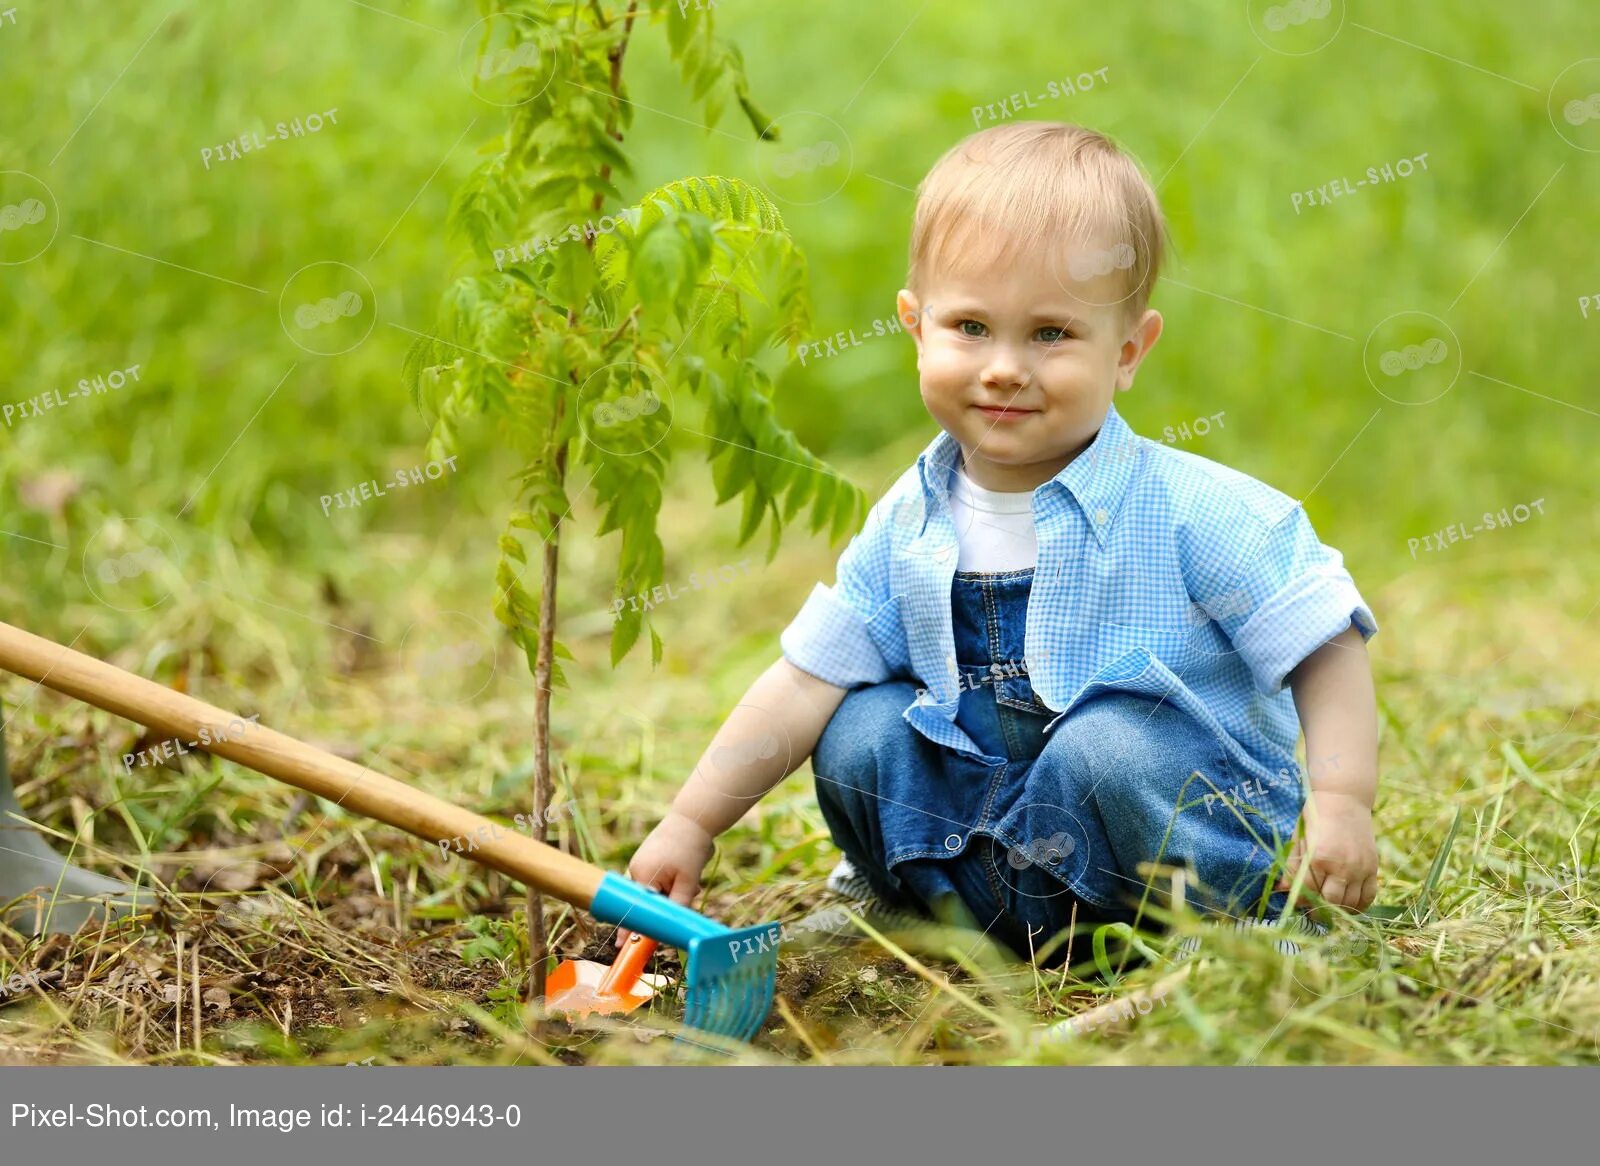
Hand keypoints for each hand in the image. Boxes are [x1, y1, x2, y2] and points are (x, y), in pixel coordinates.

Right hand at [615, 811, 713, 946]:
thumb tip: (671, 928)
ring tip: (692, 878)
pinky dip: (671, 881)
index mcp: (642, 875)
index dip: (628, 930)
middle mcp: (636, 870)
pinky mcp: (648, 858)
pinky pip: (657, 878)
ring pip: (656, 889)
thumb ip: (678, 906)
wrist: (693, 818)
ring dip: (673, 890)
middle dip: (668, 901)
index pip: (634, 909)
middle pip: (648, 900)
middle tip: (690, 889)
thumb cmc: (690, 848)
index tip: (619, 947)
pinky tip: (687, 872)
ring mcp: (641, 863)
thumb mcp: (688, 882)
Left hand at [1274, 791, 1377, 911]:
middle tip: (1312, 909)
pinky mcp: (1373, 867)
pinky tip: (1348, 905)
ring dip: (1338, 910)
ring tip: (1328, 908)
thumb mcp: (1298, 838)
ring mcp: (1360, 868)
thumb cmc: (1315, 816)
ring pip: (1351, 903)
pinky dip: (1359, 905)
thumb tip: (1281, 889)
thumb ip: (1292, 865)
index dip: (1300, 900)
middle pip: (1331, 902)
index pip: (1308, 891)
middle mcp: (1342, 866)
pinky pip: (1369, 896)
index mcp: (1319, 857)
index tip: (1297, 901)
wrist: (1344, 799)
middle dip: (1319, 909)